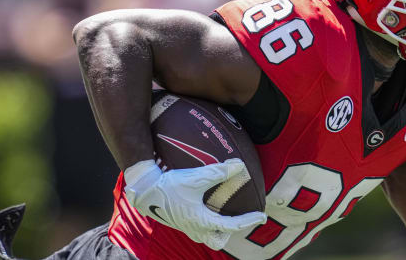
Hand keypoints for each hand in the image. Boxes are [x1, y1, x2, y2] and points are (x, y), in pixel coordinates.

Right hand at [123, 158, 266, 249]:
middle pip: (218, 240)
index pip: (232, 226)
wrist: (143, 190)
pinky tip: (206, 204)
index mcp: (202, 222)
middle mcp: (194, 229)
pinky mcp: (178, 221)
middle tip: (241, 218)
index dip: (249, 220)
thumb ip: (219, 172)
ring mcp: (185, 227)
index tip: (262, 216)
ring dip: (218, 228)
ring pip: (207, 235)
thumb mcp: (196, 178)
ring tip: (224, 213)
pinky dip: (207, 221)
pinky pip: (197, 227)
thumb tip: (239, 165)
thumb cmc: (169, 186)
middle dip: (230, 232)